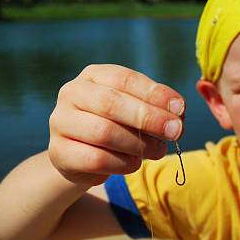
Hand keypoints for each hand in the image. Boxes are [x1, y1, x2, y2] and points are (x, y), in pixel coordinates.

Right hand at [48, 64, 185, 184]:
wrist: (84, 157)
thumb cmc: (120, 126)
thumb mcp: (139, 110)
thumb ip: (158, 107)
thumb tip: (178, 111)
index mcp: (95, 75)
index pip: (125, 79)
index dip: (155, 94)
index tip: (180, 109)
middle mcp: (72, 93)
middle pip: (112, 103)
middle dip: (150, 118)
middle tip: (176, 132)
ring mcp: (60, 122)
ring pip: (104, 132)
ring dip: (138, 145)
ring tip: (157, 150)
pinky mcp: (59, 152)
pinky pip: (96, 159)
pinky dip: (123, 163)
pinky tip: (134, 163)